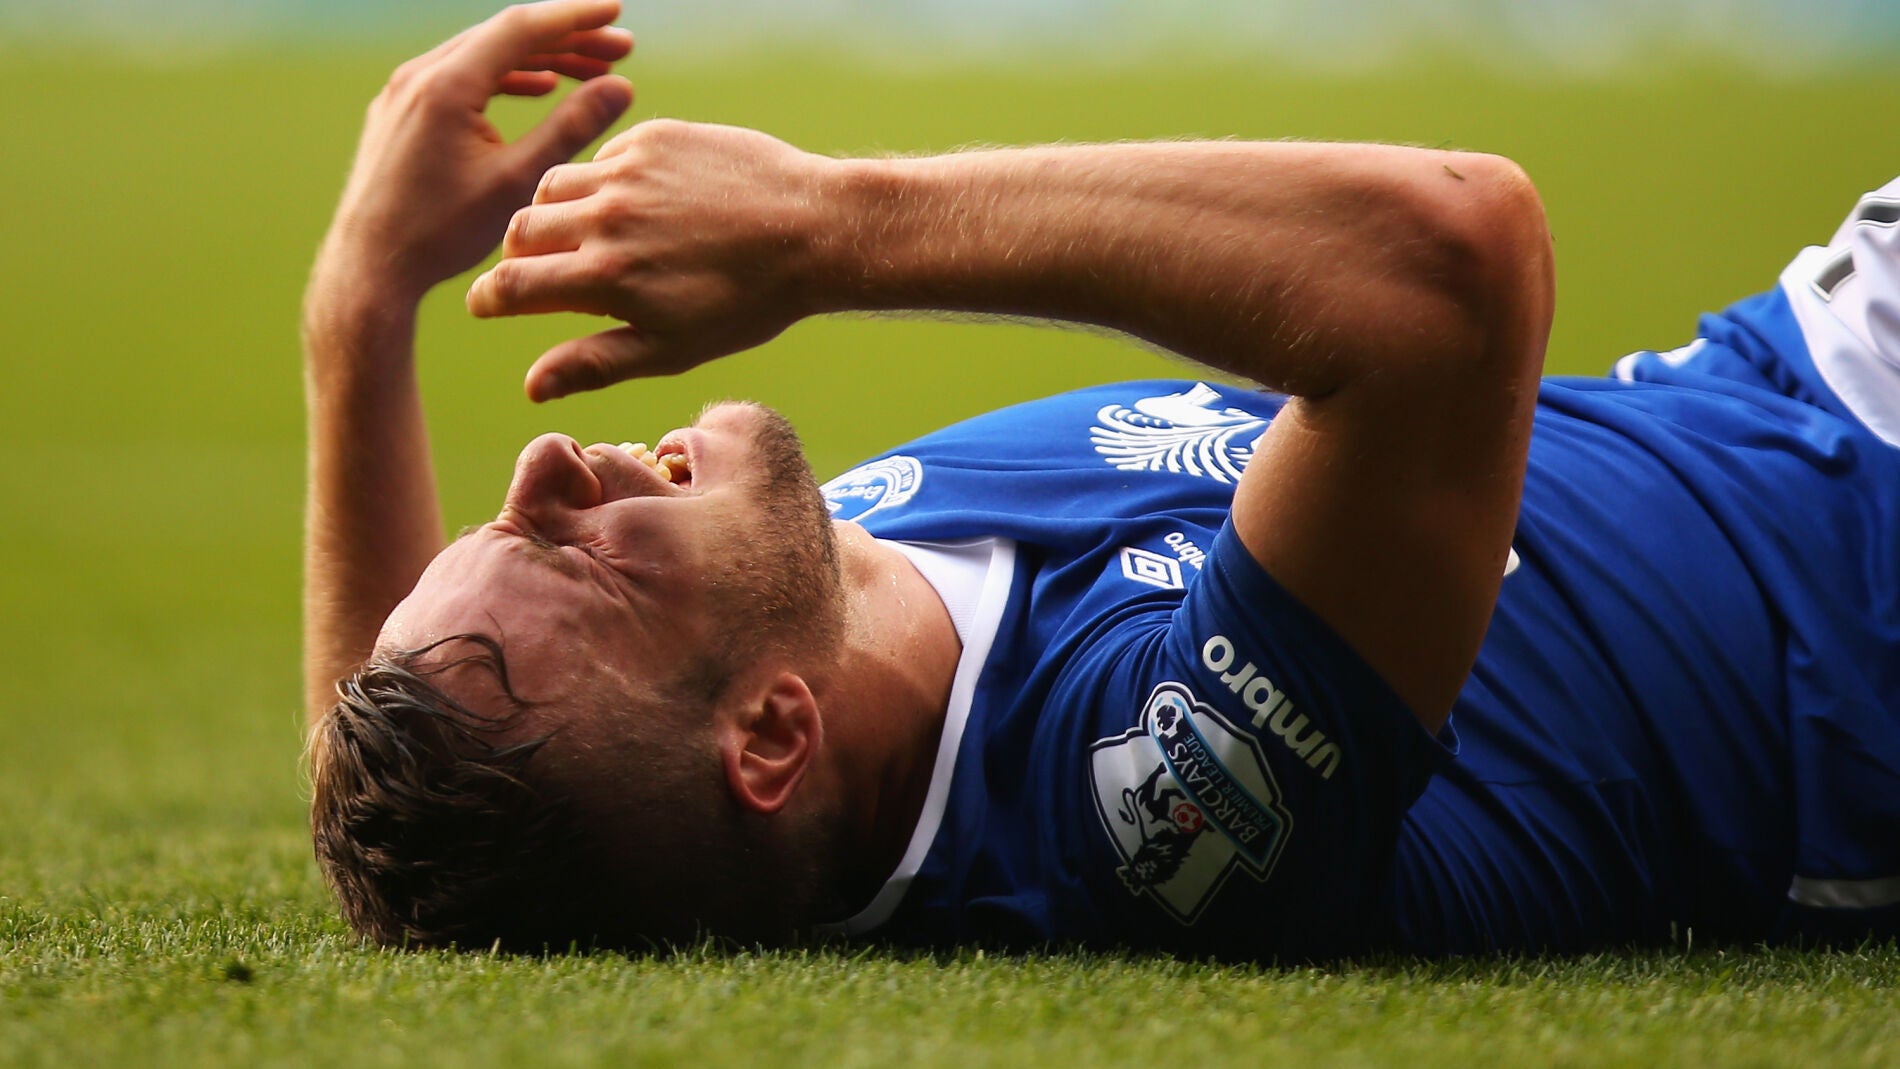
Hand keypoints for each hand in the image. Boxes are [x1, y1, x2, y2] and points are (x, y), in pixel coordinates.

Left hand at [322, 0, 635, 302]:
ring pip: (482, 54)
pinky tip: (538, 88)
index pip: (522, 28)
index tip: (617, 11)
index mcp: (447, 85)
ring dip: (538, 59)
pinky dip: (504, 77)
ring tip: (587, 70)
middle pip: (504, 35)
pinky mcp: (400, 111)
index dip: (576, 17)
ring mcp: (404, 91)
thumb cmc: (441, 233)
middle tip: (619, 47)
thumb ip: (571, 128)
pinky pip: (459, 75)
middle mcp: (418, 75)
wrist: (371, 266)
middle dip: (566, 37)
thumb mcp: (517, 180)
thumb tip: (620, 88)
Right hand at [465, 119, 834, 400]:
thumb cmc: (747, 302)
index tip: (486, 304)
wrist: (814, 230)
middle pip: (520, 230)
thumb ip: (594, 363)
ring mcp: (629, 170)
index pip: (510, 285)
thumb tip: (530, 386)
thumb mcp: (671, 348)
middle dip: (518, 256)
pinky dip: (602, 183)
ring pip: (553, 186)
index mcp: (604, 276)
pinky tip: (633, 205)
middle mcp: (606, 216)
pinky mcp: (654, 137)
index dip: (488, 298)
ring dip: (552, 214)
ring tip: (578, 236)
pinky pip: (601, 158)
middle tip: (536, 271)